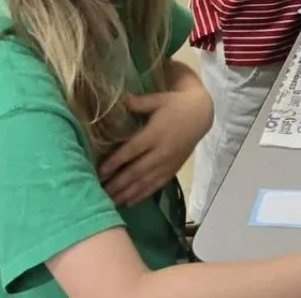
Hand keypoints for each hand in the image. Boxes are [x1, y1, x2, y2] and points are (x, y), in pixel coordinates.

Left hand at [98, 87, 213, 208]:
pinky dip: (142, 195)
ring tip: (110, 202)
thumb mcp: (157, 99)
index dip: (115, 162)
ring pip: (144, 182)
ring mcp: (167, 163)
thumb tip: (119, 100)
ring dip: (126, 193)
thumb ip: (138, 103)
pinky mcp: (173, 170)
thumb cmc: (175, 105)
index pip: (131, 151)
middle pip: (135, 171)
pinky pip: (156, 185)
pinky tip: (129, 202)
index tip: (100, 172)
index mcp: (154, 134)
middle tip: (99, 192)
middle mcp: (160, 152)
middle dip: (117, 183)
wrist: (200, 115)